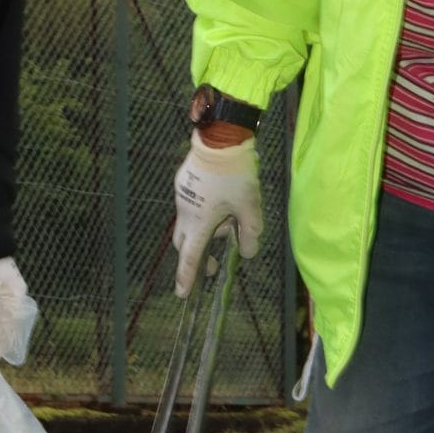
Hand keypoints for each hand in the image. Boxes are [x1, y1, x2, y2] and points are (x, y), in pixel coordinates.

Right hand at [173, 132, 263, 294]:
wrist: (220, 140)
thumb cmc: (236, 175)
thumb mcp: (250, 207)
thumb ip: (250, 233)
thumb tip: (247, 253)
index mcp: (200, 221)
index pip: (191, 256)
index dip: (187, 277)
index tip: (183, 293)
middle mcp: (186, 212)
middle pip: (184, 243)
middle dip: (195, 257)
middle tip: (212, 265)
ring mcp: (183, 196)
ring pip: (189, 223)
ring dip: (204, 231)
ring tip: (228, 223)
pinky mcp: (184, 183)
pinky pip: (190, 206)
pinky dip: (203, 214)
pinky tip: (220, 204)